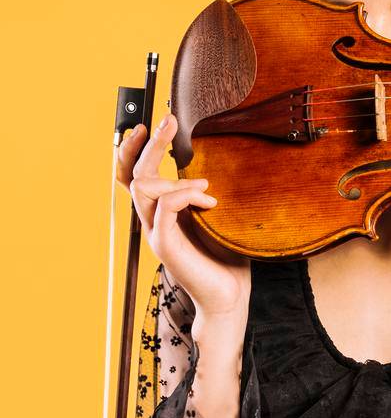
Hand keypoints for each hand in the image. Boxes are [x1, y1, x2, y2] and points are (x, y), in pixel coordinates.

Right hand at [116, 114, 250, 316]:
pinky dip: (185, 195)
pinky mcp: (166, 244)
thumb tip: (222, 162)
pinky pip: (164, 207)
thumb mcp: (221, 217)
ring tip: (204, 183)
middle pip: (134, 174)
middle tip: (167, 121)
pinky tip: (209, 200)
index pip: (136, 175)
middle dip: (149, 144)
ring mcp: (156, 232)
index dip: (137, 148)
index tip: (151, 124)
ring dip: (174, 177)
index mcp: (163, 212)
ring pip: (143, 187)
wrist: (229, 296)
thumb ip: (211, 194)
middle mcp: (154, 219)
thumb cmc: (228, 256)